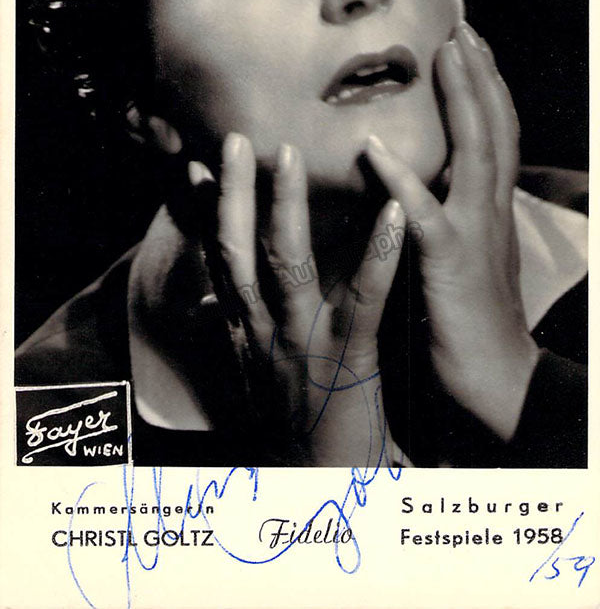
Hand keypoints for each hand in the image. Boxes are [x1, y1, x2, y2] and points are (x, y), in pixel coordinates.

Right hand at [213, 132, 402, 465]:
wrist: (322, 490)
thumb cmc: (297, 425)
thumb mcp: (259, 374)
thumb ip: (243, 329)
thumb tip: (223, 295)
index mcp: (246, 332)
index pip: (217, 261)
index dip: (203, 213)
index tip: (193, 167)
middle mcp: (264, 331)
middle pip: (236, 251)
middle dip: (233, 192)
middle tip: (234, 139)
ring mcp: (302, 343)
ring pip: (285, 264)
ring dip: (283, 206)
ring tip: (288, 154)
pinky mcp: (347, 360)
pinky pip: (364, 298)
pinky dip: (379, 253)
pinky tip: (397, 211)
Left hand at [365, 21, 539, 440]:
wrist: (497, 379)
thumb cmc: (472, 315)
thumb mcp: (465, 252)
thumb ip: (450, 210)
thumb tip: (429, 180)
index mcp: (489, 207)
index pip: (494, 134)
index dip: (485, 86)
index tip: (469, 42)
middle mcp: (490, 210)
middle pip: (493, 128)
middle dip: (480, 74)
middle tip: (463, 27)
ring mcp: (475, 235)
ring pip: (477, 155)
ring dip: (464, 101)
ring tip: (447, 54)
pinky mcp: (451, 267)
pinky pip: (427, 219)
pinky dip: (404, 182)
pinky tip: (375, 150)